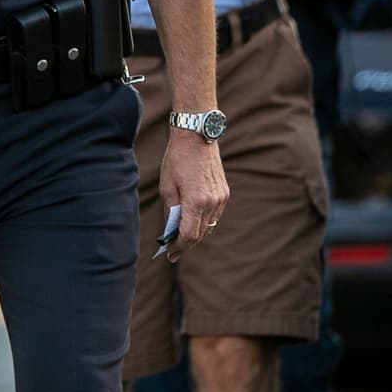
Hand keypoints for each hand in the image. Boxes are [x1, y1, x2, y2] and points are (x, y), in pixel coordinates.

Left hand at [158, 131, 228, 260]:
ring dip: (195, 232)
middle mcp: (212, 203)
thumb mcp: (166, 186)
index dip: (179, 247)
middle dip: (186, 243)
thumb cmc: (177, 160)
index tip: (169, 254)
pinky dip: (203, 220)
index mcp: (196, 202)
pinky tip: (192, 219)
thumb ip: (171, 211)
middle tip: (172, 249)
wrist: (197, 138)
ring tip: (179, 235)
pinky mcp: (225, 193)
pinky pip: (214, 215)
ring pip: (209, 226)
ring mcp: (221, 199)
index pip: (189, 236)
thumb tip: (171, 230)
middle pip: (200, 234)